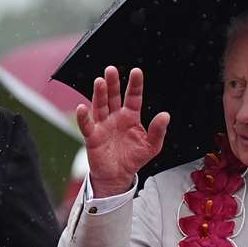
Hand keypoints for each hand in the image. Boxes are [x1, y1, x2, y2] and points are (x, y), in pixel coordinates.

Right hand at [75, 67, 169, 196]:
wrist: (118, 177)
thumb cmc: (133, 159)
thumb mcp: (152, 146)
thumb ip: (158, 131)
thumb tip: (165, 115)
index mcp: (131, 116)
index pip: (133, 96)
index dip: (135, 84)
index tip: (136, 72)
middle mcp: (116, 117)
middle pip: (113, 96)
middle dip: (112, 83)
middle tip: (111, 69)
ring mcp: (103, 125)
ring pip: (100, 106)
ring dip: (99, 94)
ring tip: (99, 82)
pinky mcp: (93, 137)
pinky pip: (87, 125)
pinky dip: (83, 118)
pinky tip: (82, 108)